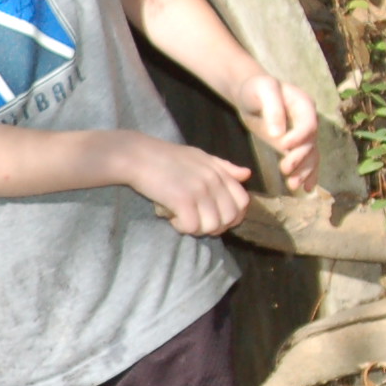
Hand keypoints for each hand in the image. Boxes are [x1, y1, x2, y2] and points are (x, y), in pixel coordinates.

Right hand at [118, 133, 251, 237]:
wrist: (138, 156)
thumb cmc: (166, 156)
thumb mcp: (199, 156)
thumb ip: (224, 167)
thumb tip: (247, 174)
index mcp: (219, 171)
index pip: (243, 201)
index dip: (233, 215)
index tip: (215, 216)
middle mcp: (213, 181)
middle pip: (229, 218)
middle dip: (215, 226)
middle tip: (196, 221)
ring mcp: (199, 191)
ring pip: (212, 226)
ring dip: (197, 228)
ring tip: (183, 219)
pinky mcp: (182, 200)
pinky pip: (193, 227)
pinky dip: (182, 228)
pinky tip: (172, 219)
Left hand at [238, 72, 320, 193]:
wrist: (250, 94)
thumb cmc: (256, 89)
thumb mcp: (263, 91)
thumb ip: (273, 109)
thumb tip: (278, 134)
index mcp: (303, 104)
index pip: (308, 124)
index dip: (300, 137)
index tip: (284, 146)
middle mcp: (308, 120)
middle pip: (310, 143)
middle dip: (300, 158)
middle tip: (285, 169)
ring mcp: (302, 134)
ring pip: (310, 155)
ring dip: (305, 171)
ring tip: (293, 185)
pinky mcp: (294, 145)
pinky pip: (307, 160)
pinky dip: (308, 174)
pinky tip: (305, 188)